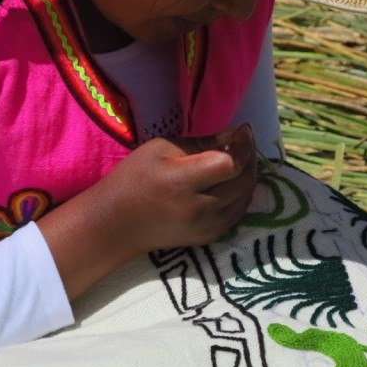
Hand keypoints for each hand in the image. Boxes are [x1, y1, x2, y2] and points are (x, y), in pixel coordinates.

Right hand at [102, 124, 258, 253]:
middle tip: (242, 142)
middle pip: (244, 181)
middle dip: (250, 157)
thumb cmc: (134, 178)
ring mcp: (207, 226)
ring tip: (239, 160)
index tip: (243, 129)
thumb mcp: (161, 149)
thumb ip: (202, 143)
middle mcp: (199, 208)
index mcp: (182, 182)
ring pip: (246, 197)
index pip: (230, 164)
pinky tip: (232, 182)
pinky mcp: (209, 237)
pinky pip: (238, 213)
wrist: (117, 224)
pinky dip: (242, 194)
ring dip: (248, 175)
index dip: (243, 144)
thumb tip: (234, 135)